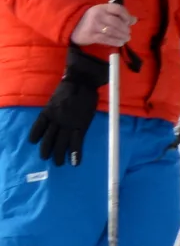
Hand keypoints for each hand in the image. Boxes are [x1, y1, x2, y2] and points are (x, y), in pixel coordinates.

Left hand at [28, 46, 108, 165]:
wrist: (82, 82)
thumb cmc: (70, 87)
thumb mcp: (56, 97)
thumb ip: (55, 108)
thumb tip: (57, 114)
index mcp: (48, 111)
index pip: (39, 126)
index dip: (35, 134)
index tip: (32, 142)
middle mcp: (56, 120)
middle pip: (49, 137)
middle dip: (47, 149)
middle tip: (45, 158)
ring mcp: (68, 123)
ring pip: (61, 142)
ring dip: (59, 154)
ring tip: (58, 164)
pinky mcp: (80, 126)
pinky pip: (77, 141)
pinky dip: (76, 152)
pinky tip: (75, 162)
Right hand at [71, 1, 133, 48]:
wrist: (72, 25)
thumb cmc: (91, 19)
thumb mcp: (103, 13)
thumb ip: (118, 15)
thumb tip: (134, 19)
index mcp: (101, 8)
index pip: (117, 9)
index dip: (126, 15)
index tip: (129, 22)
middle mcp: (98, 15)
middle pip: (116, 22)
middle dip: (125, 29)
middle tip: (128, 33)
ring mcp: (94, 26)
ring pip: (112, 31)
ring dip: (122, 36)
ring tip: (126, 39)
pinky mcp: (91, 35)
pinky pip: (106, 39)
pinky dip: (115, 41)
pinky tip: (120, 43)